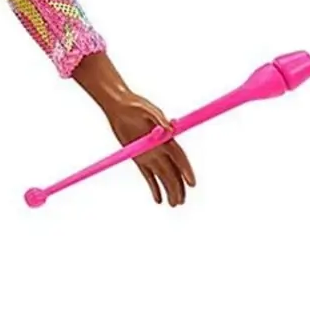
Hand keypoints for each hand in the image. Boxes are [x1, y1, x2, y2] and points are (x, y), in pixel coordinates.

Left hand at [100, 83, 195, 206]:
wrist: (118, 105)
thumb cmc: (134, 104)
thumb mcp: (145, 109)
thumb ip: (158, 119)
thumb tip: (169, 128)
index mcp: (166, 138)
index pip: (179, 157)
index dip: (186, 170)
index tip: (191, 184)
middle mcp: (160, 148)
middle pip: (172, 171)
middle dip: (178, 187)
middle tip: (180, 202)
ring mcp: (150, 154)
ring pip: (163, 176)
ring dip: (169, 189)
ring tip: (173, 204)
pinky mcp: (139, 157)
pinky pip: (148, 175)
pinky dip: (153, 187)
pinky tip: (158, 199)